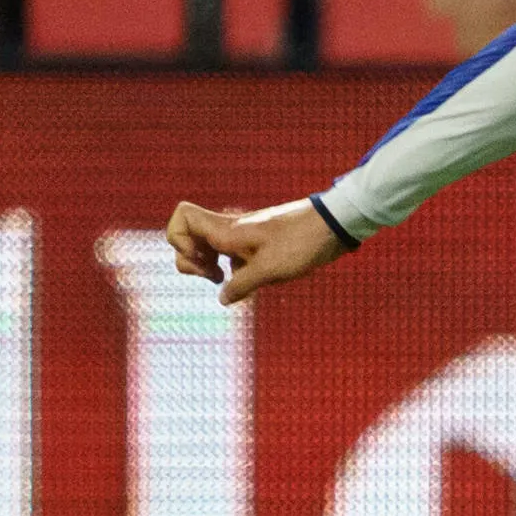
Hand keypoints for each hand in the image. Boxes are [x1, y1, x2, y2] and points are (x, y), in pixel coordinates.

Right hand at [163, 198, 346, 305]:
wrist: (336, 224)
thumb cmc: (303, 243)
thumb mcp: (269, 271)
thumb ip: (240, 286)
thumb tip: (223, 298)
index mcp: (227, 230)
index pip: (182, 217)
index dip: (179, 240)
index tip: (204, 261)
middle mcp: (231, 229)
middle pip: (188, 238)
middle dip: (191, 261)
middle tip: (215, 276)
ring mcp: (245, 235)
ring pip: (211, 248)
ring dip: (213, 266)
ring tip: (233, 282)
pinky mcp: (260, 242)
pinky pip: (234, 254)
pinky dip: (235, 268)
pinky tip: (255, 280)